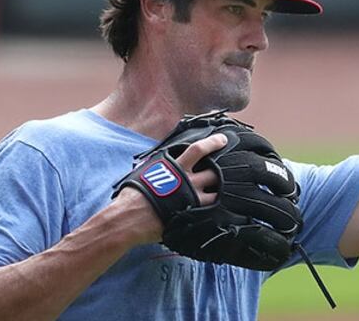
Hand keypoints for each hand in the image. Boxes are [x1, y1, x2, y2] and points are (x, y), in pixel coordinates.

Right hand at [113, 133, 227, 243]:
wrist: (129, 218)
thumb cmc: (133, 195)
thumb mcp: (145, 171)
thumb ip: (160, 165)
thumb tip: (166, 159)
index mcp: (176, 168)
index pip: (198, 150)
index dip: (212, 143)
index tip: (223, 140)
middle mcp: (188, 182)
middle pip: (214, 172)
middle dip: (223, 171)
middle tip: (229, 170)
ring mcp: (192, 199)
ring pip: (217, 193)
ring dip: (222, 192)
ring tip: (228, 192)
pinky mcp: (193, 215)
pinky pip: (211, 212)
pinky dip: (217, 210)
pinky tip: (223, 210)